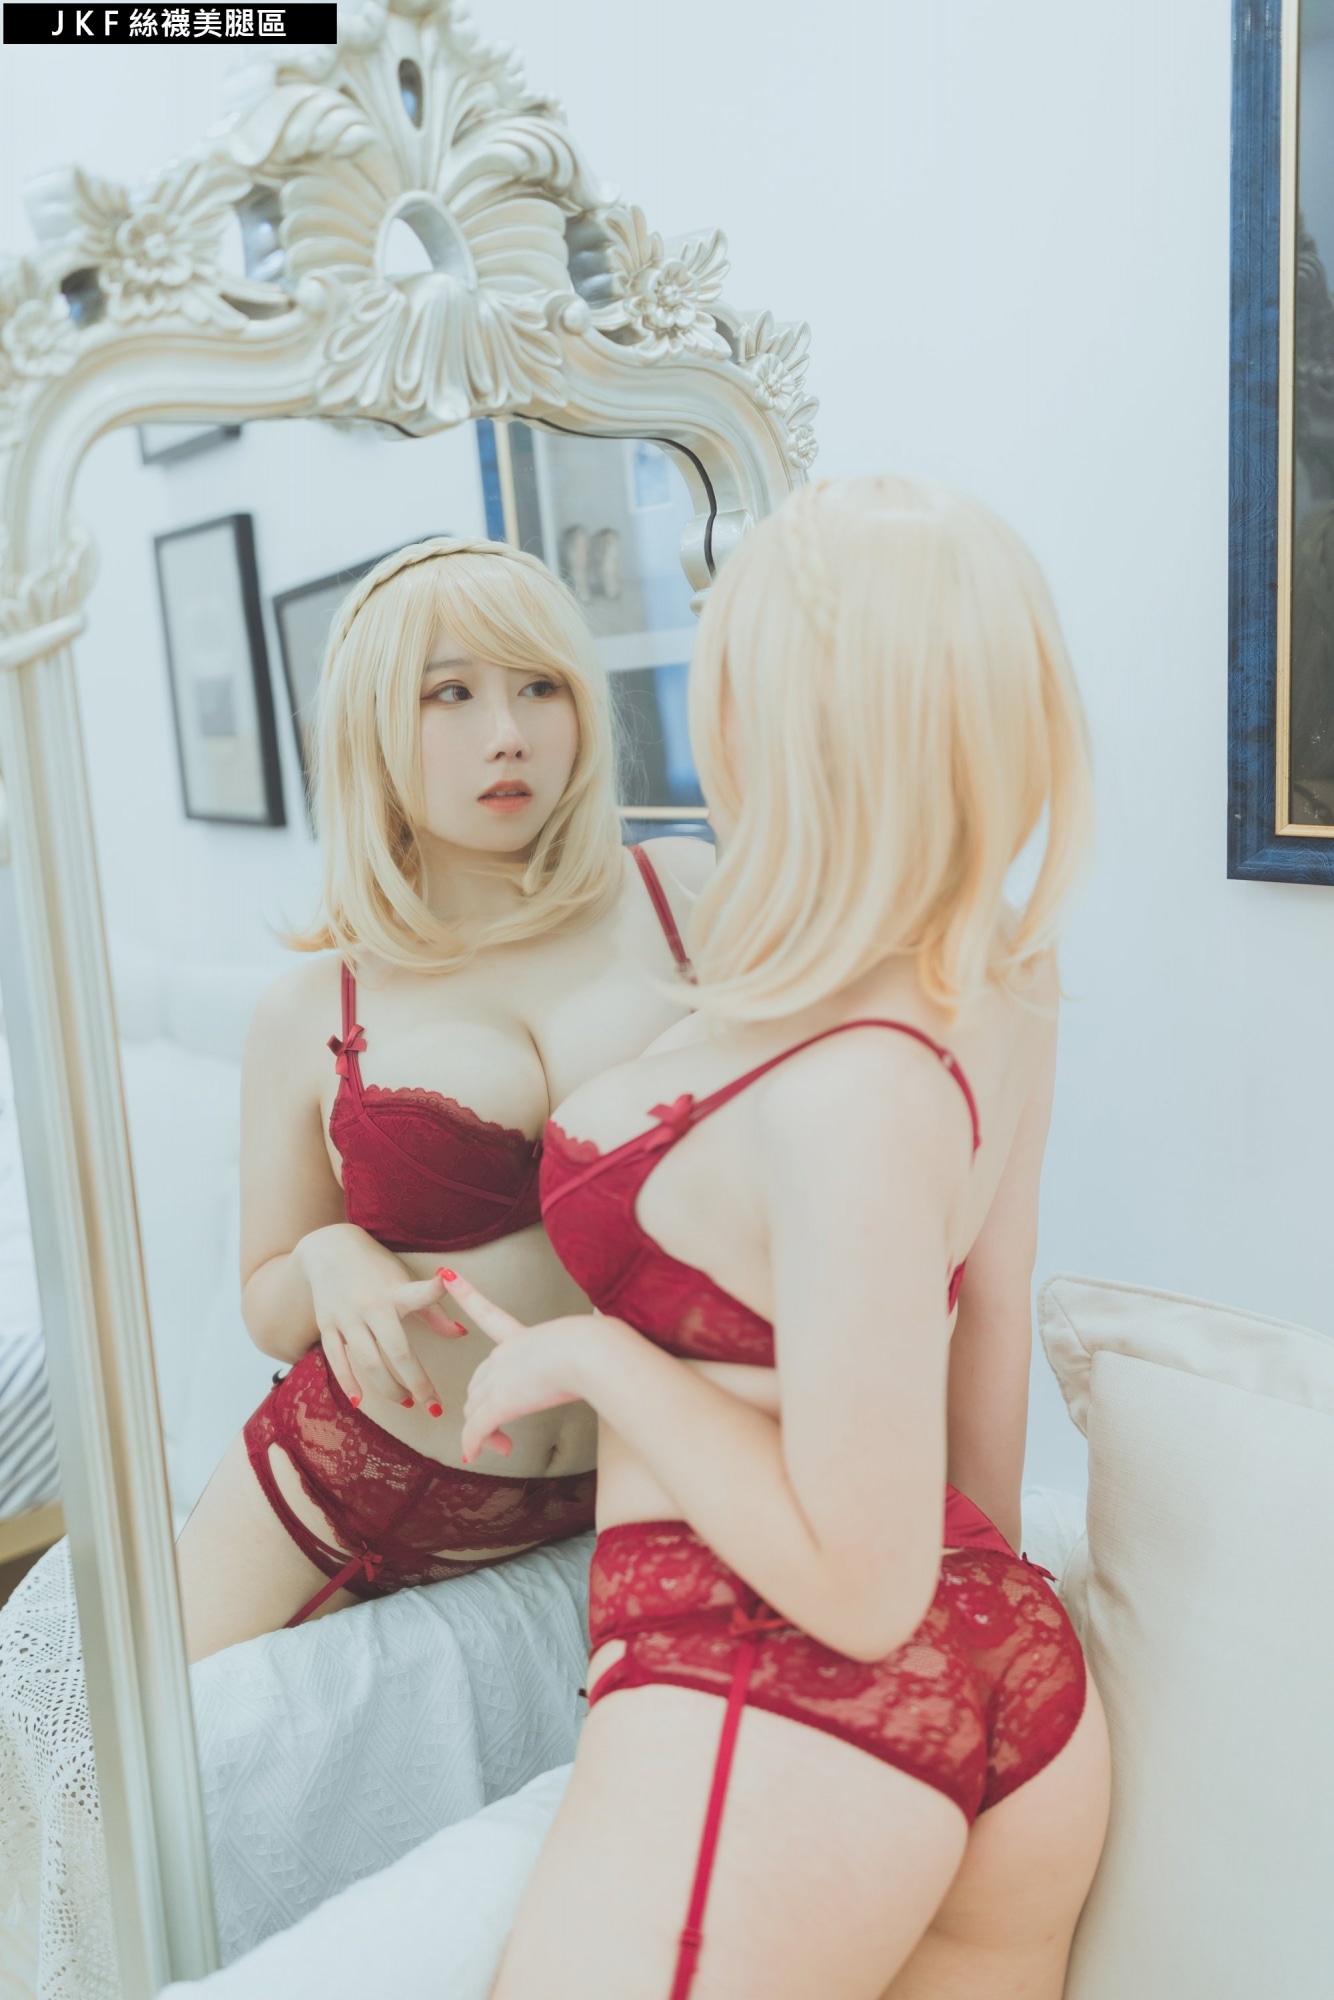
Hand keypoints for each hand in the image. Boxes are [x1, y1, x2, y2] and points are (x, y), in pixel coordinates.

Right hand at [295, 1225, 466, 1412]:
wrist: (328, 1248)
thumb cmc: (376, 1268)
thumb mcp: (404, 1280)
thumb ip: (432, 1309)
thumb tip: (461, 1333)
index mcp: (395, 1291)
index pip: (422, 1296)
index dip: (439, 1298)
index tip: (462, 1324)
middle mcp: (371, 1305)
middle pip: (396, 1351)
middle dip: (415, 1382)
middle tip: (431, 1405)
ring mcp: (346, 1317)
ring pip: (368, 1361)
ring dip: (387, 1388)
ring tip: (405, 1402)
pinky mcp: (326, 1325)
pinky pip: (337, 1359)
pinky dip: (348, 1382)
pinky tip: (360, 1400)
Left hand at [438, 1271, 595, 1463]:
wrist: (592, 1353)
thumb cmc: (601, 1346)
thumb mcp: (592, 1335)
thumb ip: (592, 1334)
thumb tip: (612, 1323)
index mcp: (524, 1337)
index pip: (488, 1313)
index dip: (467, 1294)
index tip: (448, 1276)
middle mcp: (505, 1354)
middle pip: (479, 1382)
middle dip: (484, 1408)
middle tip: (502, 1429)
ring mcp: (498, 1378)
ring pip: (475, 1409)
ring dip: (485, 1431)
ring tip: (505, 1445)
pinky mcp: (499, 1403)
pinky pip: (476, 1430)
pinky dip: (472, 1445)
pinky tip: (472, 1455)